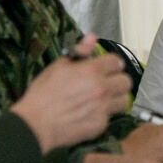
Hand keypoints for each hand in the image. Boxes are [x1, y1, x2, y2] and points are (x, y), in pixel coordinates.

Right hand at [11, 34, 131, 153]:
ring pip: (124, 100)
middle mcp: (102, 89)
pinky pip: (111, 116)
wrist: (36, 124)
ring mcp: (103, 108)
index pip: (117, 61)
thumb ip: (80, 51)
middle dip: (117, 80)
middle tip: (106, 83)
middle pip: (126, 81)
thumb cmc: (43, 94)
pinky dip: (104, 114)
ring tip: (103, 98)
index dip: (111, 63)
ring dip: (116, 97)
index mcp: (92, 71)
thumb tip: (92, 38)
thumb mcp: (58, 66)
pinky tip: (91, 112)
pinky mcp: (101, 124)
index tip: (106, 67)